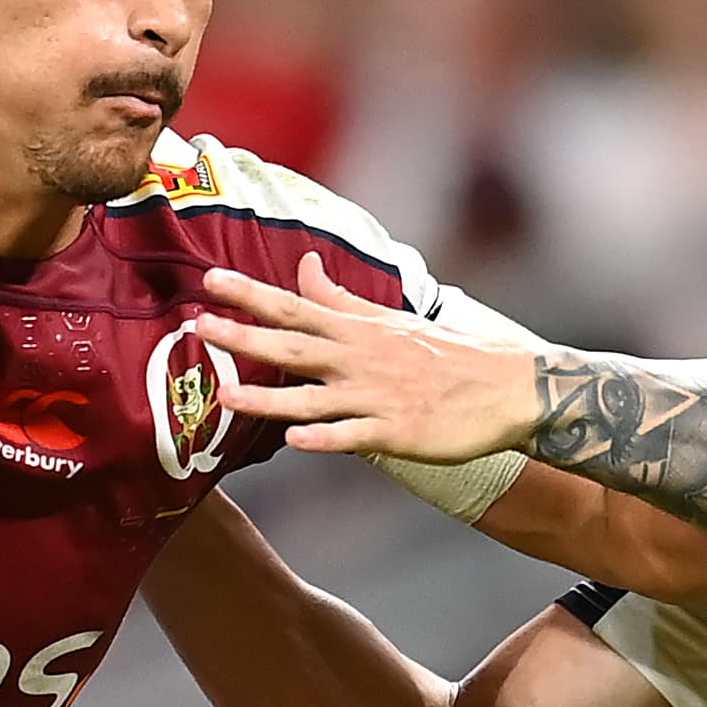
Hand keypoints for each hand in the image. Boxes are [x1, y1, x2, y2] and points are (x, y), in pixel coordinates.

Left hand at [197, 254, 542, 460]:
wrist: (509, 387)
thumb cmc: (446, 354)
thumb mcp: (388, 319)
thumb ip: (340, 297)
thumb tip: (302, 264)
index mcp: (357, 331)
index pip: (294, 306)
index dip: (250, 295)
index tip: (209, 281)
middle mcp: (360, 360)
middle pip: (292, 345)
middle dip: (243, 336)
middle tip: (197, 327)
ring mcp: (377, 397)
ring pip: (313, 398)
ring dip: (268, 397)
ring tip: (225, 395)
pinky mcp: (397, 432)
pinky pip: (353, 437)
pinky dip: (325, 438)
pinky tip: (295, 442)